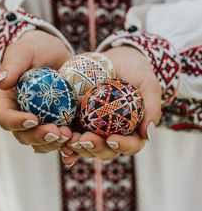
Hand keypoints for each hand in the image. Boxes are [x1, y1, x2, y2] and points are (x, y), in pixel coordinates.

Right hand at [0, 30, 72, 152]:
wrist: (57, 54)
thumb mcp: (24, 50)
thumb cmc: (36, 49)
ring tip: (69, 136)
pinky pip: (60, 139)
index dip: (16, 122)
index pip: (6, 117)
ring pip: (42, 142)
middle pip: (24, 135)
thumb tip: (2, 83)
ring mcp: (40, 122)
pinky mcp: (58, 124)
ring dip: (54, 144)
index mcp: (7, 102)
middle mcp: (21, 116)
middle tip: (56, 133)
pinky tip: (77, 142)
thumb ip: (13, 64)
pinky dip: (68, 144)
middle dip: (39, 137)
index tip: (32, 119)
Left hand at [61, 46, 161, 163]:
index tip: (112, 139)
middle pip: (105, 150)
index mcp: (132, 131)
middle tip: (84, 140)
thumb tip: (148, 135)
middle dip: (94, 148)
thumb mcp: (149, 85)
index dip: (122, 146)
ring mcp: (94, 129)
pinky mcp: (78, 120)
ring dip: (76, 147)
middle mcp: (112, 134)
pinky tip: (58, 138)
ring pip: (85, 146)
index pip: (130, 145)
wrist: (118, 60)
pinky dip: (64, 140)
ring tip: (69, 139)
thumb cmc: (137, 72)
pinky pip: (70, 133)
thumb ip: (152, 108)